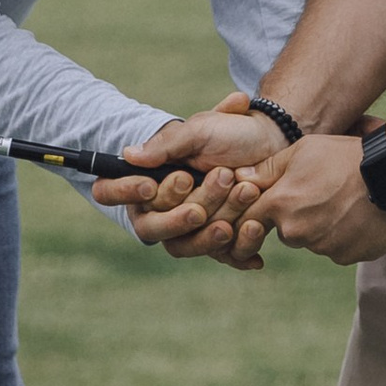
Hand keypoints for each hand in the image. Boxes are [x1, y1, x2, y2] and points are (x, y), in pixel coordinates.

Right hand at [91, 97, 289, 264]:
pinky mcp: (221, 242)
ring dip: (212, 223)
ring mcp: (191, 229)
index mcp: (148, 179)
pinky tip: (254, 227)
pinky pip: (223, 256)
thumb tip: (130, 155)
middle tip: (215, 181)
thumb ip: (167, 144)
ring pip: (186, 244)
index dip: (124, 192)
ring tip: (245, 191)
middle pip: (151, 226)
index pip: (112, 193)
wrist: (274, 143)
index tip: (149, 185)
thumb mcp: (201, 129)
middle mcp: (163, 209)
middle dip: (179, 211)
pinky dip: (241, 245)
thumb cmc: (231, 133)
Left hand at [250, 129, 385, 272]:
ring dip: (322, 227)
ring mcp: (322, 247)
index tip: (258, 215)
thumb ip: (267, 169)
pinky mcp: (345, 257)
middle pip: (286, 231)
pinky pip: (337, 250)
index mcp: (280, 204)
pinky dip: (344, 237)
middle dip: (296, 217)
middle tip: (321, 194)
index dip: (251, 216)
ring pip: (312, 241)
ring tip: (344, 202)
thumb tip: (236, 178)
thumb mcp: (302, 150)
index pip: (248, 220)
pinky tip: (358, 216)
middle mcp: (296, 231)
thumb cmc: (343, 156)